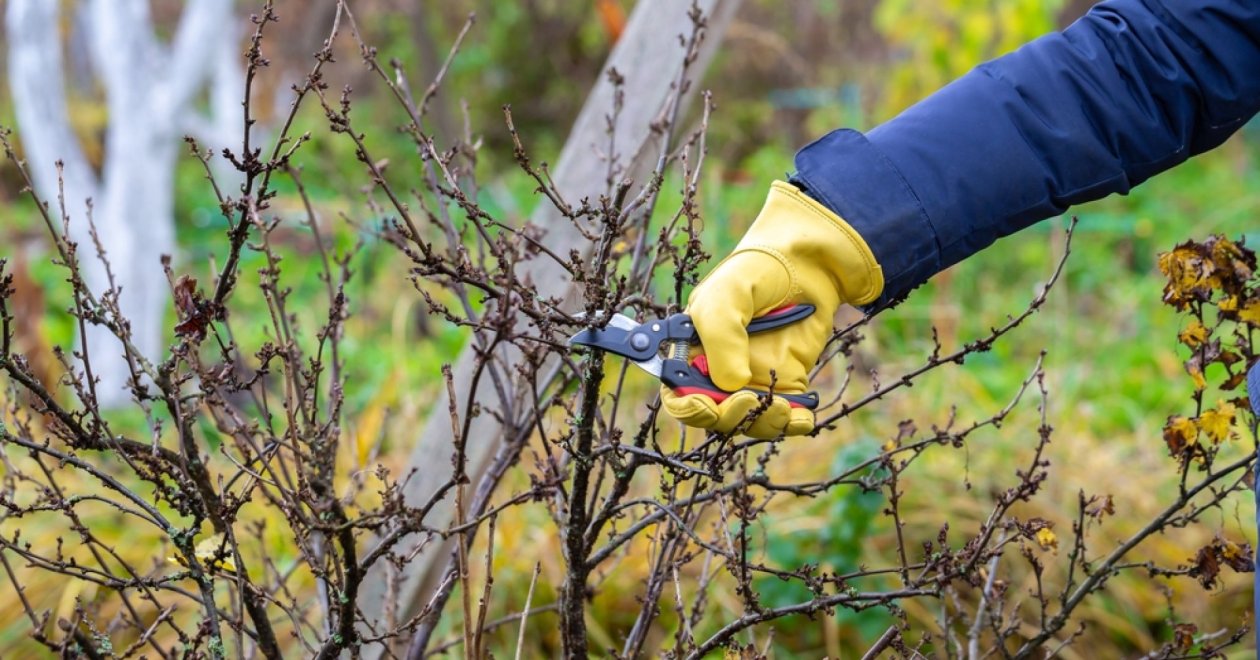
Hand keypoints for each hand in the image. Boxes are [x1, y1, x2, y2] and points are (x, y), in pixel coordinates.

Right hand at [660, 181, 883, 437]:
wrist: (809, 262)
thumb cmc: (756, 272)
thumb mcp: (727, 296)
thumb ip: (721, 339)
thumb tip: (731, 385)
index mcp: (693, 352)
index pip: (678, 394)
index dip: (688, 408)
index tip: (705, 406)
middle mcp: (720, 370)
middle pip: (714, 415)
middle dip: (729, 417)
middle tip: (748, 401)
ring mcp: (754, 380)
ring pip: (750, 422)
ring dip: (762, 423)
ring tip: (781, 407)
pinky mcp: (787, 384)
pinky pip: (786, 417)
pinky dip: (793, 424)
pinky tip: (801, 415)